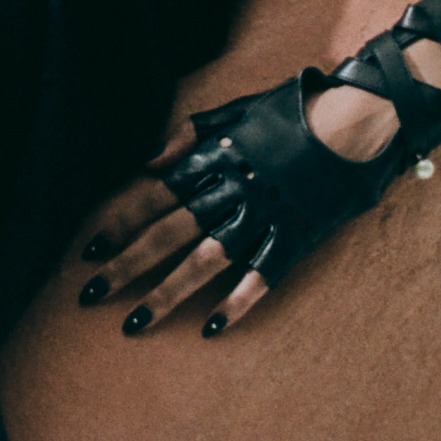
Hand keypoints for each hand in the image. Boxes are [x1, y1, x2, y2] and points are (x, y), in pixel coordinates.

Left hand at [71, 78, 403, 341]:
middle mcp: (228, 192)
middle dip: (125, 266)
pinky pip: (261, 276)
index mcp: (210, 161)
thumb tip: (149, 162)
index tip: (87, 253)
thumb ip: (188, 135)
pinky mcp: (294, 236)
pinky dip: (236, 302)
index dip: (117, 225)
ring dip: (165, 294)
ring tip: (134, 322)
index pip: (151, 198)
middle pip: (166, 235)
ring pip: (203, 262)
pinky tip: (210, 328)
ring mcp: (261, 217)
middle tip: (89, 296)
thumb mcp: (233, 113)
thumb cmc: (290, 112)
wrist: (353, 118)